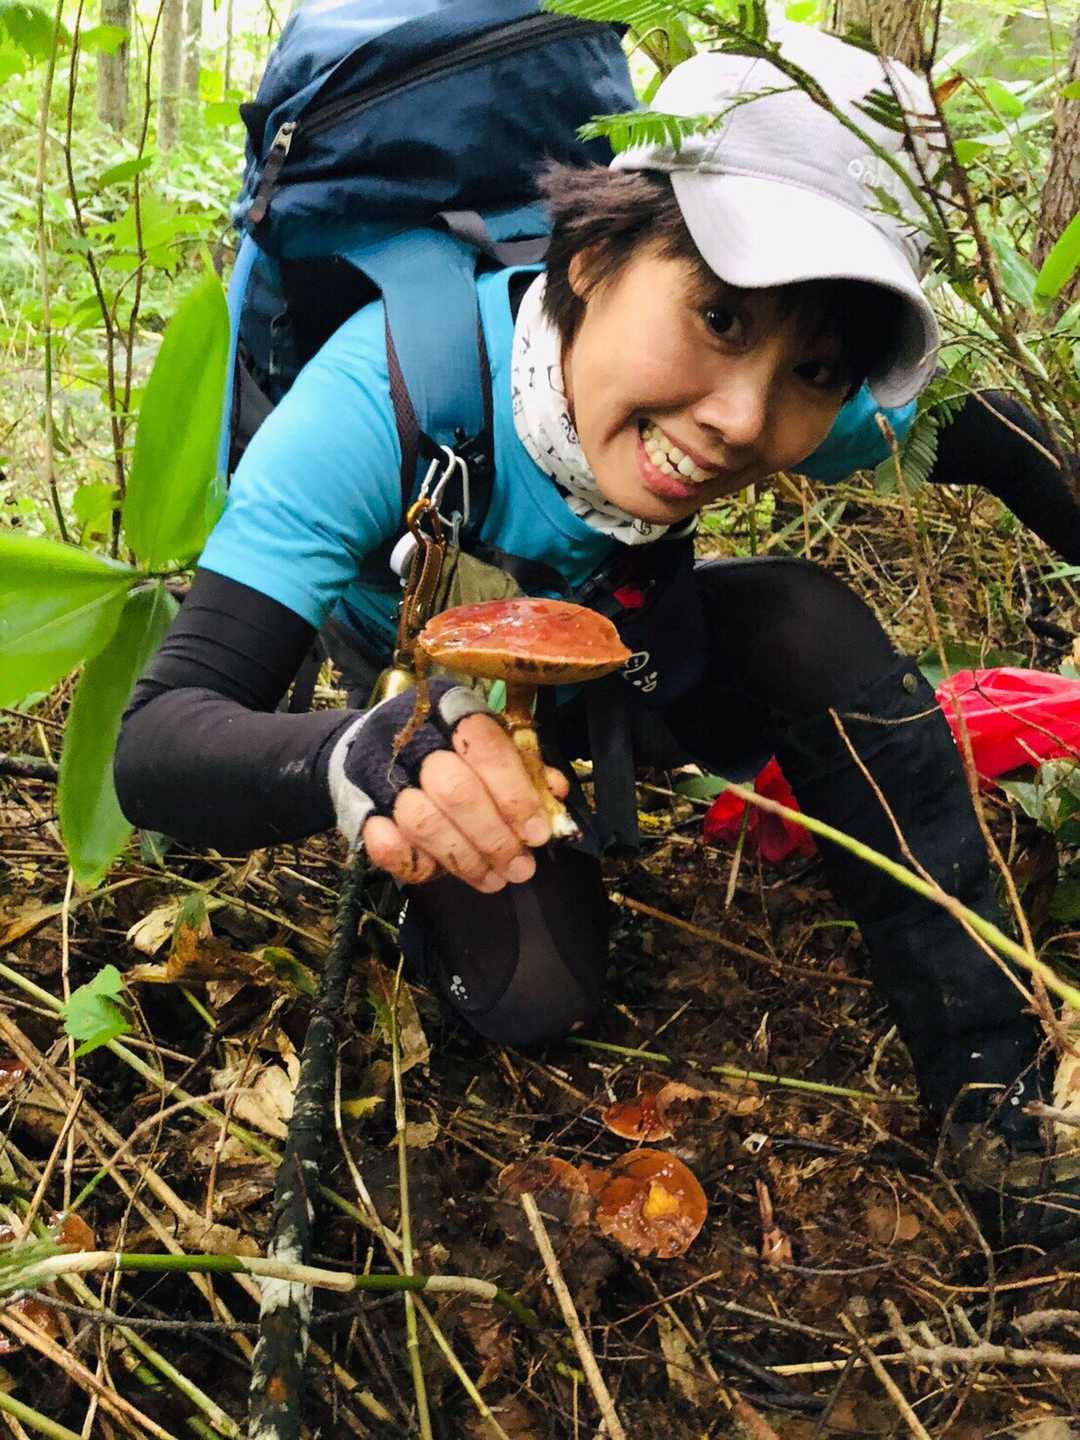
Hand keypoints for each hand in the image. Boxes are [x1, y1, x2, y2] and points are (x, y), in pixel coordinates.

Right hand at [327, 683, 568, 892]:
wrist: (370, 749)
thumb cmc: (447, 752)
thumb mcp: (489, 748)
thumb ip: (523, 769)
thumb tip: (556, 793)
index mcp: (451, 710)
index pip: (486, 747)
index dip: (515, 794)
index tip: (537, 833)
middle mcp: (412, 737)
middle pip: (455, 790)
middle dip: (493, 837)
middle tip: (520, 866)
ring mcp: (380, 772)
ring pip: (423, 821)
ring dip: (464, 858)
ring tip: (493, 879)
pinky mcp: (360, 806)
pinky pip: (384, 843)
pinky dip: (413, 862)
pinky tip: (439, 874)